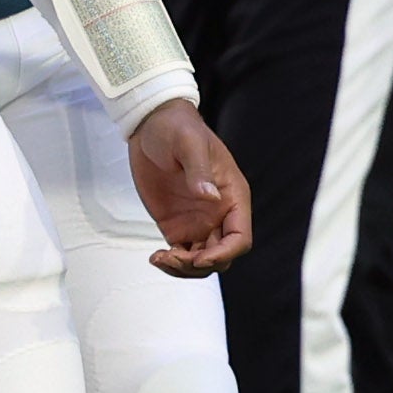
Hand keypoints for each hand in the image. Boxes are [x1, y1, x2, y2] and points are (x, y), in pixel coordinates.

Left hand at [125, 100, 251, 276]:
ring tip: (161, 257)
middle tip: (173, 256)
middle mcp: (219, 214)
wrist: (152, 124)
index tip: (199, 257)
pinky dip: (171, 263)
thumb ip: (200, 171)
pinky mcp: (176, 225)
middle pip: (222, 256)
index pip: (240, 238)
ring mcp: (198, 221)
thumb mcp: (189, 144)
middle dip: (200, 265)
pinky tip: (156, 257)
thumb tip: (210, 198)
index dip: (224, 254)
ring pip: (201, 261)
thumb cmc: (177, 128)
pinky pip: (180, 254)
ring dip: (184, 268)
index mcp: (232, 196)